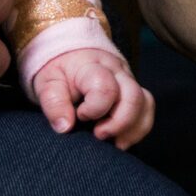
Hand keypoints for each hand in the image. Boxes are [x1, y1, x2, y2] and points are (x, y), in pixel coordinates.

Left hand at [29, 45, 155, 147]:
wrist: (72, 52)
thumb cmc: (60, 70)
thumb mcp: (47, 82)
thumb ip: (54, 103)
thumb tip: (65, 127)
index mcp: (93, 67)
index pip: (106, 88)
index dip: (94, 109)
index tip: (80, 116)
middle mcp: (117, 72)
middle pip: (133, 97)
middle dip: (119, 123)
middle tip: (98, 134)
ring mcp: (129, 81)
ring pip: (146, 103)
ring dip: (132, 129)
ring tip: (114, 142)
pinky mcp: (134, 91)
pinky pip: (148, 109)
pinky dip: (139, 128)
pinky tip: (122, 139)